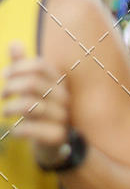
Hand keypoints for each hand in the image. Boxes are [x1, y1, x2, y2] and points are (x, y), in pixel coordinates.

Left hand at [1, 41, 69, 165]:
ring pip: (30, 105)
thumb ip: (23, 67)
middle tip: (3, 95)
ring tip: (5, 112)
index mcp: (59, 83)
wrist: (56, 145)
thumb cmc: (41, 111)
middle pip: (32, 83)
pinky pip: (33, 129)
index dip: (18, 68)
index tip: (5, 75)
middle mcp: (64, 98)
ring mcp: (62, 117)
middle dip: (11, 87)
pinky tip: (14, 131)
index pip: (39, 66)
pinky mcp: (57, 136)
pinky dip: (19, 130)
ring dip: (11, 108)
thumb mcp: (32, 88)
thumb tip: (15, 43)